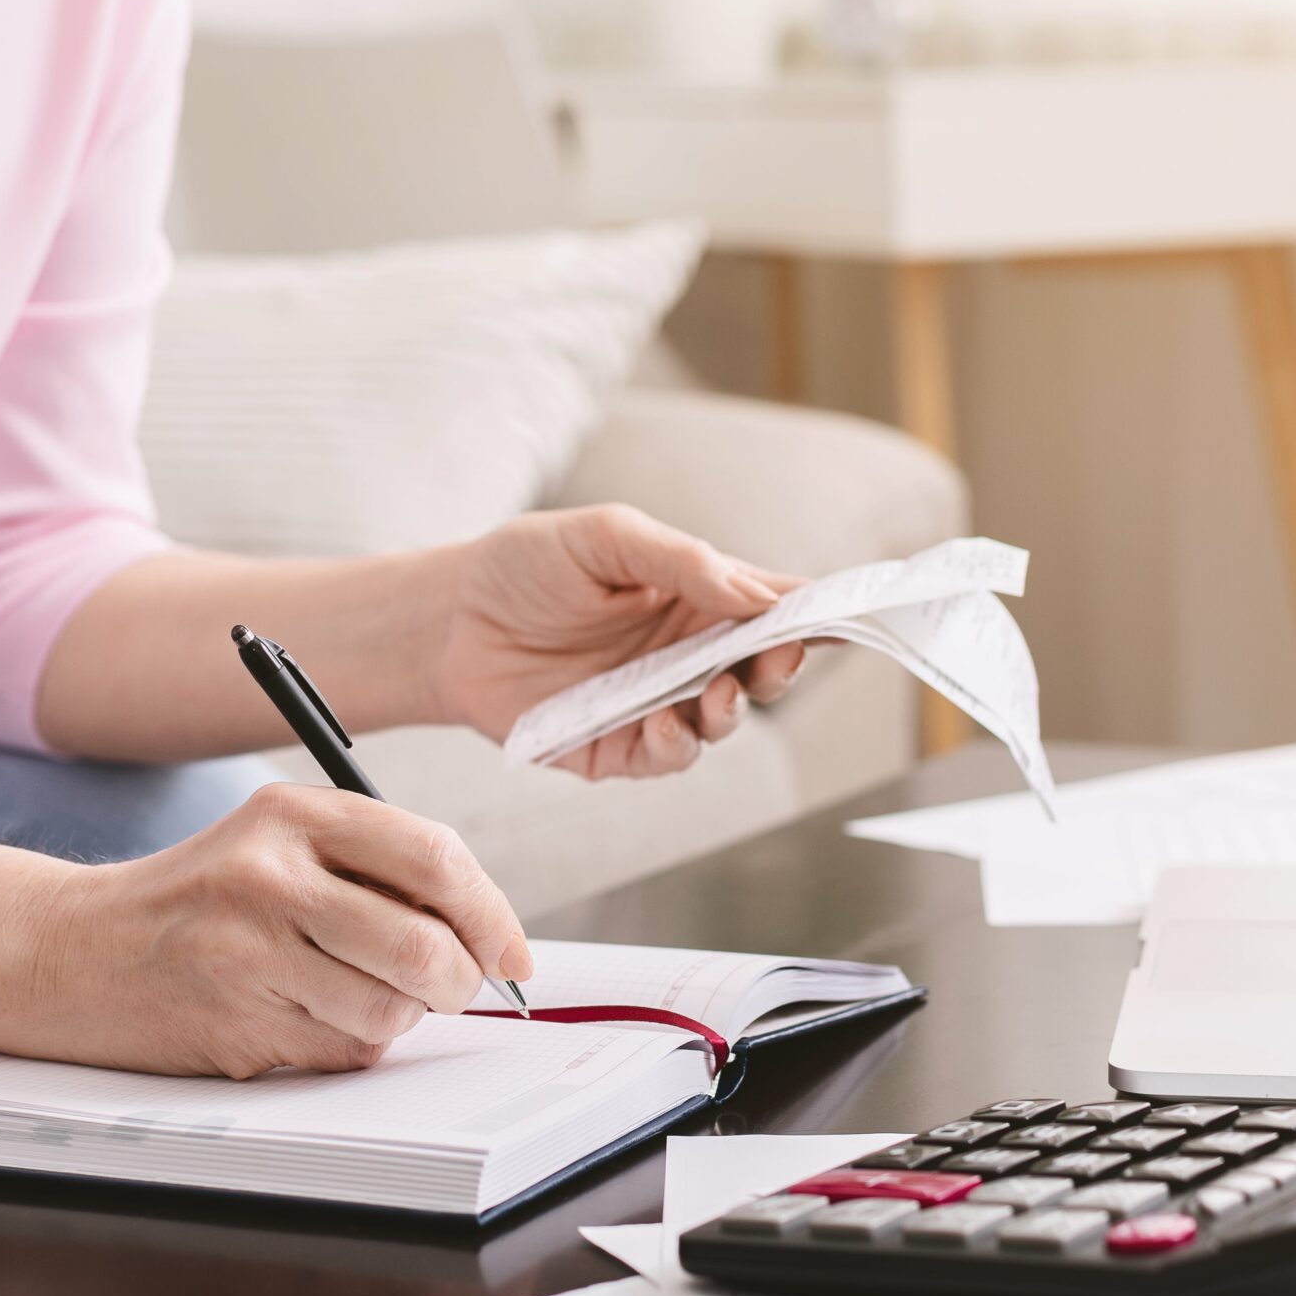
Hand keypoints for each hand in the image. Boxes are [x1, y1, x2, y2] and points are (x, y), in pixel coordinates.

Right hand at [24, 782, 532, 1075]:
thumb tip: (491, 934)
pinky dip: (346, 1042)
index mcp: (294, 814)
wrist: (71, 951)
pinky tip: (299, 1013)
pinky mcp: (235, 1023)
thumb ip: (378, 867)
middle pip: (424, 944)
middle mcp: (270, 876)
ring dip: (395, 1015)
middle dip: (458, 980)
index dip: (492, 914)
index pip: (435, 858)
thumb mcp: (280, 842)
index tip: (513, 952)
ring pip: (389, 1007)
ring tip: (349, 990)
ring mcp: (248, 953)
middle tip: (451, 986)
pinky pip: (342, 1048)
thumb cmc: (200, 899)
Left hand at [432, 505, 811, 778]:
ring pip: (721, 721)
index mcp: (694, 594)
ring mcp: (654, 702)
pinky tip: (664, 725)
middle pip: (760, 668)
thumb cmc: (523, 566)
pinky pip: (665, 758)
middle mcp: (684, 652)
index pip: (772, 604)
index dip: (816, 611)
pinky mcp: (616, 747)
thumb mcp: (605, 537)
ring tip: (717, 696)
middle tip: (778, 659)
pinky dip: (676, 747)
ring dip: (732, 711)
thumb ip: (683, 561)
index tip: (851, 616)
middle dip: (781, 667)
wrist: (444, 622)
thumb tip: (758, 593)